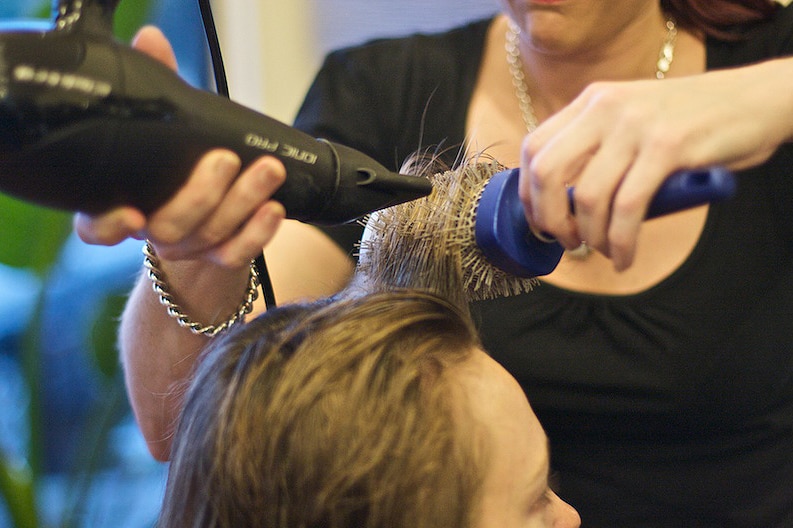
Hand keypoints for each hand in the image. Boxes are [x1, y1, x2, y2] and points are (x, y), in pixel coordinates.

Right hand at [74, 27, 285, 267]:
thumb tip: (152, 40)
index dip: (109, 224)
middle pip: (170, 227)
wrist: (205, 215)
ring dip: (242, 202)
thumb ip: (154, 89)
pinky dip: (258, 234)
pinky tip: (274, 208)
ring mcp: (188, 249)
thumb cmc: (176, 164)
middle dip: (201, 194)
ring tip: (269, 170)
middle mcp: (152, 230)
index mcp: (122, 202)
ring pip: (210, 236)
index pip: (96, 227)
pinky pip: (237, 255)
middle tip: (226, 159)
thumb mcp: (163, 128)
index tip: (132, 213)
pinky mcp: (219, 257)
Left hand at [518, 59, 792, 269]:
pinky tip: (624, 257)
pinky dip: (621, 243)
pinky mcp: (667, 147)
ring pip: (587, 197)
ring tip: (603, 250)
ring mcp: (635, 126)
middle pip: (546, 172)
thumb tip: (560, 202)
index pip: (533, 147)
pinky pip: (628, 209)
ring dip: (590, 236)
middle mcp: (605, 108)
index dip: (528, 193)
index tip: (540, 222)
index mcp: (591, 101)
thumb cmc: (692, 120)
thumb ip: (596, 148)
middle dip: (548, 218)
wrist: (756, 99)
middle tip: (565, 241)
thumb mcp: (631, 119)